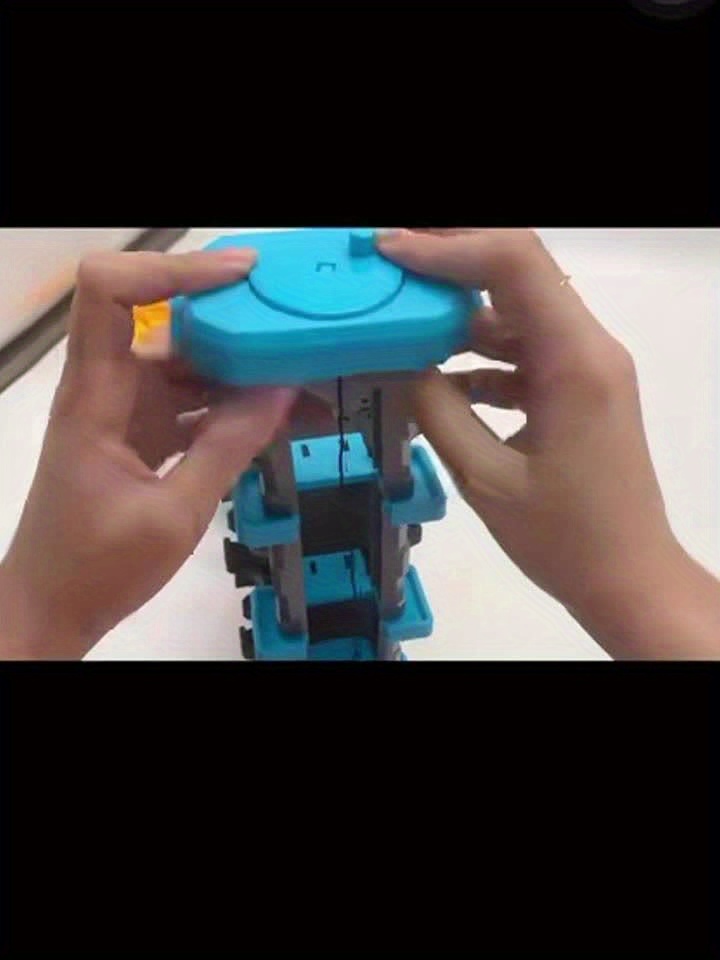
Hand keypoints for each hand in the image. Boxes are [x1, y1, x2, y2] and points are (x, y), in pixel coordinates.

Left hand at [0, 249, 295, 658]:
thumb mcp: (174, 513)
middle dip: (236, 325)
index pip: (110, 294)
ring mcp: (127, 414)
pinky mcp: (143, 438)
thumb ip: (227, 448)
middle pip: (170, 328)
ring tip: (310, 385)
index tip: (240, 278)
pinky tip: (285, 420)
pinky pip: (195, 407)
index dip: (171, 271)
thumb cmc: (98, 567)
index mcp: (96, 396)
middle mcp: (109, 391)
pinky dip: (237, 410)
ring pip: (191, 370)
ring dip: (247, 375)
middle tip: (300, 332)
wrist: (53, 610)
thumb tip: (282, 391)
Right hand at [379, 229, 719, 657]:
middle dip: (450, 263)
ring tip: (398, 321)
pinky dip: (478, 356)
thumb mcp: (485, 478)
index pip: (514, 264)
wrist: (627, 578)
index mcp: (574, 360)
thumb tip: (395, 363)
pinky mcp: (577, 388)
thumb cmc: (563, 538)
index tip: (390, 253)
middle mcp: (588, 346)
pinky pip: (523, 351)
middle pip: (518, 272)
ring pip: (517, 311)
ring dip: (459, 314)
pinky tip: (434, 378)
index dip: (448, 248)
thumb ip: (435, 410)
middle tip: (387, 267)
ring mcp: (586, 366)